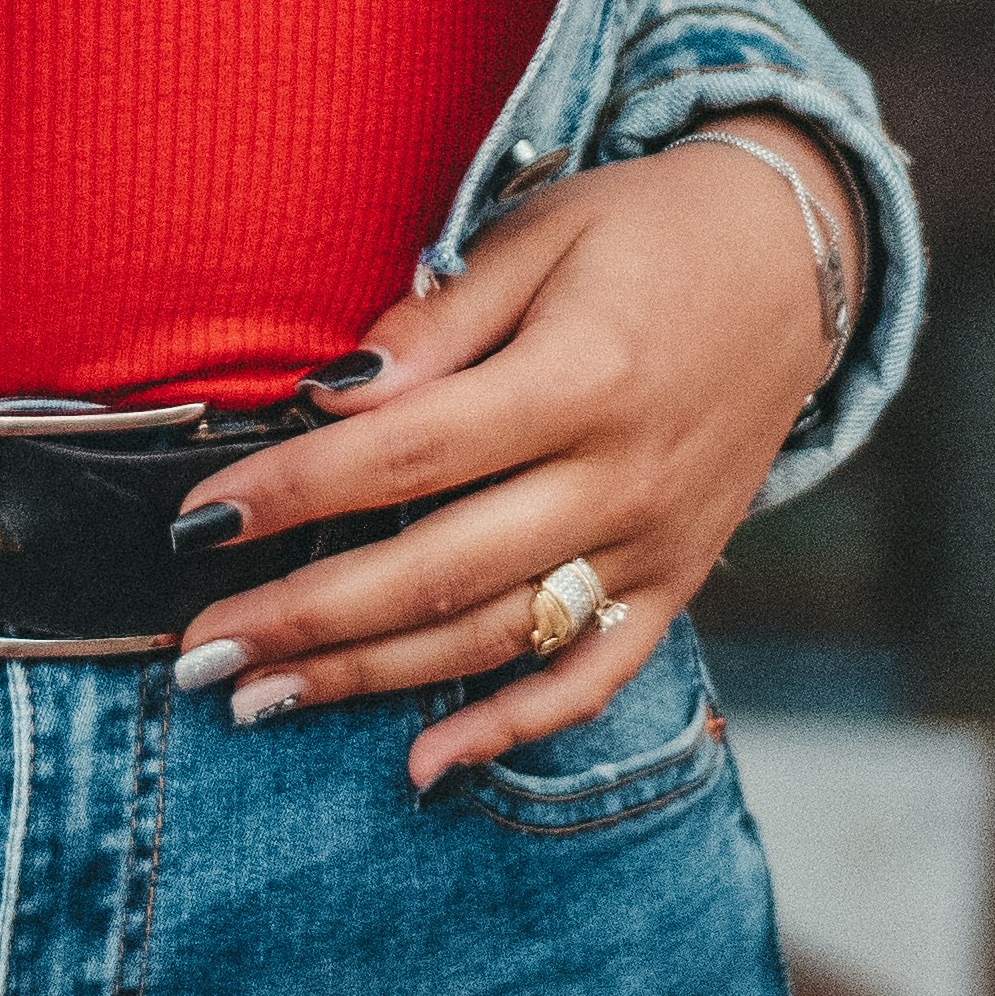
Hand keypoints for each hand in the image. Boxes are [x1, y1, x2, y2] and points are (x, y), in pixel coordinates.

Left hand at [168, 122, 856, 796]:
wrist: (796, 256)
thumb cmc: (644, 230)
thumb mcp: (539, 234)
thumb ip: (437, 323)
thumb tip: (333, 395)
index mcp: (579, 378)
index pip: (406, 455)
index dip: (295, 492)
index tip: (198, 523)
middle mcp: (621, 477)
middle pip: (437, 569)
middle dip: (303, 617)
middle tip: (199, 650)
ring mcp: (655, 542)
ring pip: (495, 637)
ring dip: (371, 681)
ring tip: (259, 699)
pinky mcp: (678, 579)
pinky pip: (594, 676)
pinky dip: (513, 730)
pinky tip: (425, 766)